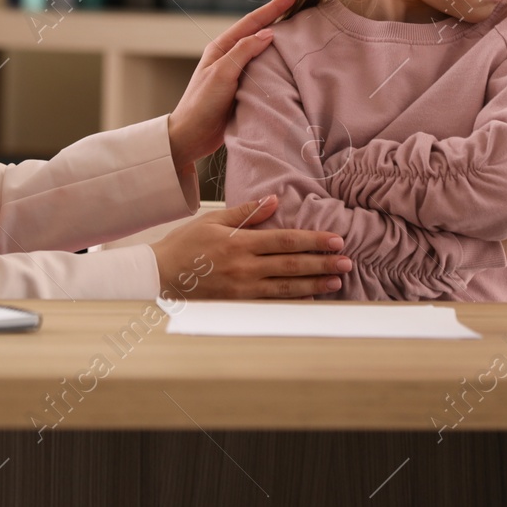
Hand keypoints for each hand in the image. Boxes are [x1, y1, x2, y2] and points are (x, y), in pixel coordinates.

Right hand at [151, 195, 352, 299]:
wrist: (159, 276)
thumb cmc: (185, 245)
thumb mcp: (213, 220)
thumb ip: (246, 213)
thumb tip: (274, 201)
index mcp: (239, 243)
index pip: (285, 240)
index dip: (313, 240)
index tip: (335, 240)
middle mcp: (244, 268)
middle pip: (291, 265)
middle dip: (322, 263)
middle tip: (346, 262)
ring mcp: (242, 290)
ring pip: (286, 287)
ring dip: (315, 284)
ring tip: (337, 281)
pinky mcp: (238, 305)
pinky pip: (272, 305)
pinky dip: (294, 302)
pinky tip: (311, 299)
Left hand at [165, 0, 296, 171]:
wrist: (191, 136)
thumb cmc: (201, 104)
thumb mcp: (222, 74)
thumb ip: (243, 52)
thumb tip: (268, 33)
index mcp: (221, 47)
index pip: (252, 22)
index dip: (273, 7)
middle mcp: (229, 56)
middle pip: (258, 31)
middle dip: (279, 17)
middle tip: (301, 5)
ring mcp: (236, 72)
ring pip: (262, 50)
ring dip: (280, 39)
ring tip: (301, 29)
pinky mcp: (243, 88)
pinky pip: (264, 69)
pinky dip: (278, 62)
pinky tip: (290, 62)